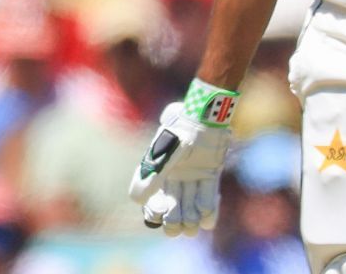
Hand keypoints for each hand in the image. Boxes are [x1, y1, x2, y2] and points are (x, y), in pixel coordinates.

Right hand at [129, 102, 231, 236]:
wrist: (205, 117)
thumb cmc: (180, 132)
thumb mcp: (164, 154)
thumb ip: (152, 176)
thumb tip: (135, 200)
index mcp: (158, 170)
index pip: (153, 197)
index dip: (154, 211)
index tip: (157, 216)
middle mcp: (174, 175)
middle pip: (173, 206)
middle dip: (173, 220)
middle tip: (175, 228)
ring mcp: (193, 175)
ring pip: (190, 204)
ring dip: (190, 218)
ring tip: (191, 225)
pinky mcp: (210, 173)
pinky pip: (208, 196)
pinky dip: (208, 210)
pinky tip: (206, 219)